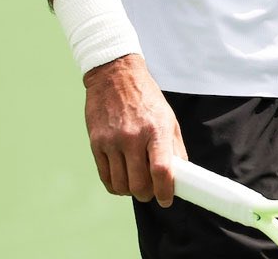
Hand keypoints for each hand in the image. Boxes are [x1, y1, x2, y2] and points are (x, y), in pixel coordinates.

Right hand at [84, 54, 185, 204]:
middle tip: (151, 193)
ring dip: (130, 192)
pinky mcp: (96, 144)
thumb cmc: (147, 98)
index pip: (161, 170)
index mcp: (155, 130)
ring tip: (137, 187)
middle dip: (147, 194)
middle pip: (138, 182)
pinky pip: (104, 176)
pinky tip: (122, 182)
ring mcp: (112, 141)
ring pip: (120, 183)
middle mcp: (133, 137)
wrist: (116, 78)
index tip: (167, 200)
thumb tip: (181, 173)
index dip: (165, 190)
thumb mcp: (168, 118)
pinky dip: (114, 185)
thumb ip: (174, 147)